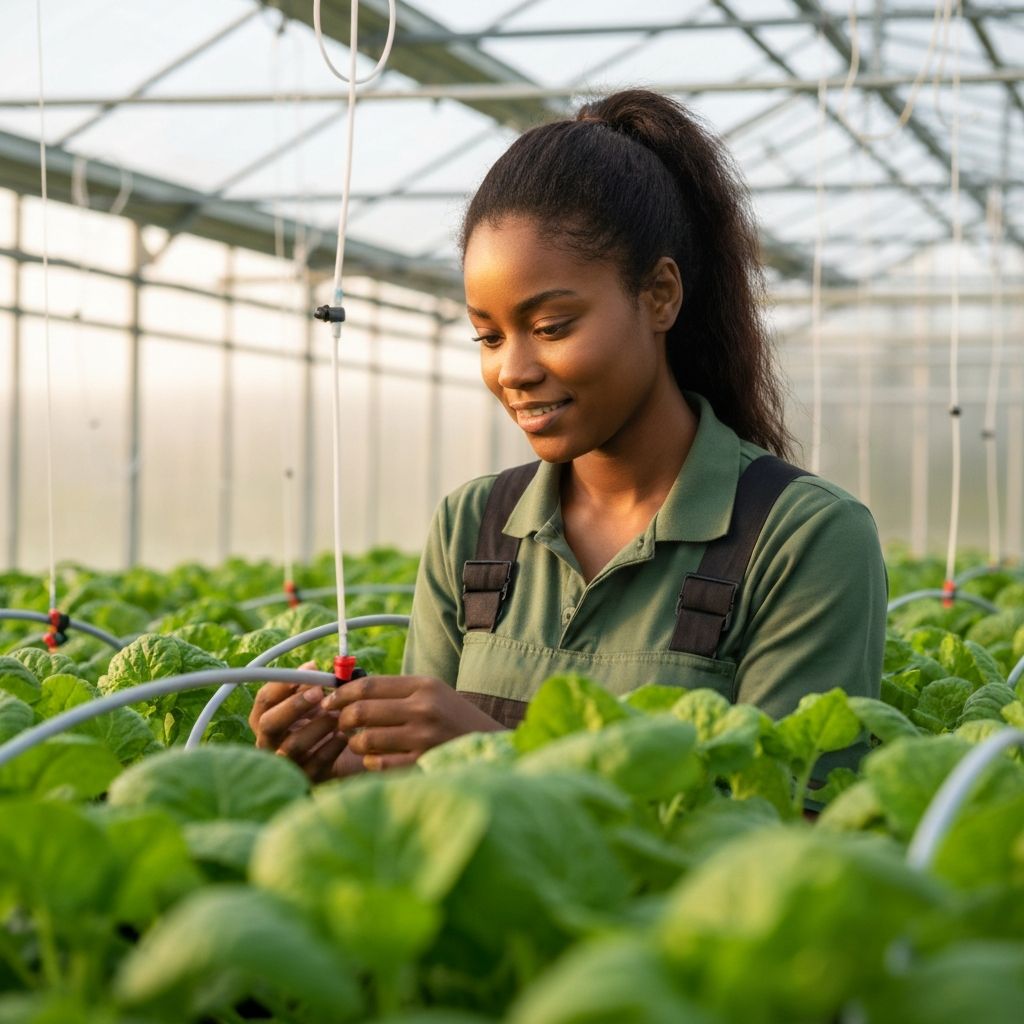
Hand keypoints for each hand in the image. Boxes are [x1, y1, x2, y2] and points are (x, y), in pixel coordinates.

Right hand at [249, 661, 364, 782]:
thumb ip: (311, 685)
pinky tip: (345, 736)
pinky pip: (316, 764)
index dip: (283, 684)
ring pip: (292, 745)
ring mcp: (286, 763)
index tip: (308, 671)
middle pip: (269, 723)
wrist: (348, 756)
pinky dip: (332, 747)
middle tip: (319, 693)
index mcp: (267, 719)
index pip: (264, 700)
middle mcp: (269, 742)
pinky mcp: (306, 779)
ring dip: (317, 726)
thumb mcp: (316, 702)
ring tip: (337, 716)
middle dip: (294, 705)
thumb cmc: (325, 721)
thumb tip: (311, 667)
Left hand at [320, 675, 502, 770]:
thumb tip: (349, 691)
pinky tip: (377, 758)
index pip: (368, 685)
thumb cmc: (453, 718)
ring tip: (359, 743)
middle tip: (341, 724)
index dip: (341, 693)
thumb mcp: (432, 693)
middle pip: (361, 711)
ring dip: (354, 743)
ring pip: (365, 740)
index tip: (328, 700)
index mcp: (424, 685)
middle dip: (342, 719)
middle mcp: (423, 709)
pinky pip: (378, 764)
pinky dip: (370, 762)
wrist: (491, 746)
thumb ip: (396, 691)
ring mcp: (423, 738)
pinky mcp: (422, 764)